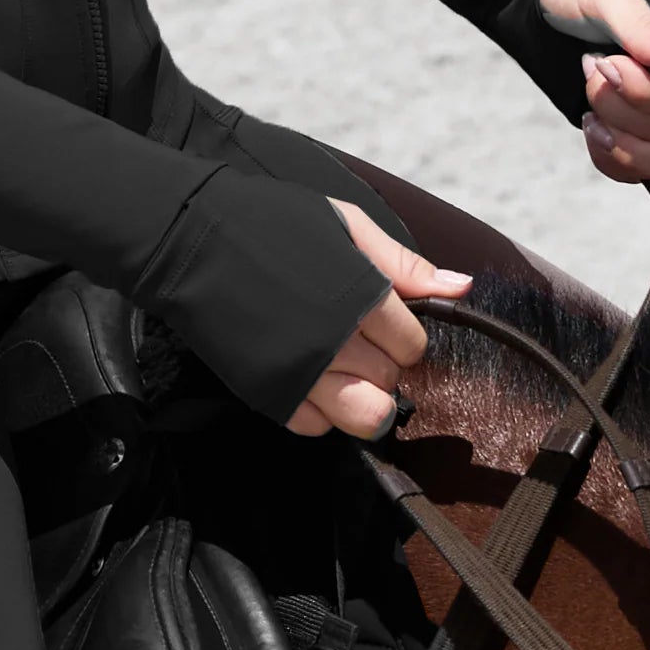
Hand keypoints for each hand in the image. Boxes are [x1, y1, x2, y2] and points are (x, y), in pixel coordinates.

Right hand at [286, 201, 471, 440]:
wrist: (188, 239)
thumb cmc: (268, 222)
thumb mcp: (344, 224)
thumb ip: (403, 263)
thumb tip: (461, 288)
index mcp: (362, 296)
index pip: (413, 346)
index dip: (401, 335)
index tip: (379, 321)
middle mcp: (338, 341)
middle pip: (391, 380)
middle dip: (380, 363)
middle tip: (352, 339)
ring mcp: (302, 373)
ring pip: (365, 417)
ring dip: (361, 399)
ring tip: (341, 372)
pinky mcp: (269, 394)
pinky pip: (315, 427)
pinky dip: (317, 411)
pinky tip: (307, 379)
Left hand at [537, 0, 649, 183]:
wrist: (541, 2)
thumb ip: (642, 27)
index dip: (641, 92)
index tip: (601, 62)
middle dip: (617, 109)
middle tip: (588, 68)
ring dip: (616, 141)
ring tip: (589, 110)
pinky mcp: (638, 133)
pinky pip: (639, 169)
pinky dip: (610, 158)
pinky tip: (591, 130)